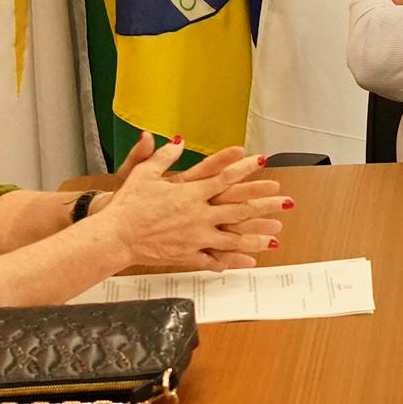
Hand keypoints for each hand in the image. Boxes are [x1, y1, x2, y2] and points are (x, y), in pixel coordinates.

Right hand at [101, 136, 287, 270]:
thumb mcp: (143, 173)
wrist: (115, 236)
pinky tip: (249, 261)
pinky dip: (233, 261)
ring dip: (256, 236)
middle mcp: (198, 214)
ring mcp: (195, 236)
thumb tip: (176, 142)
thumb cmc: (127, 204)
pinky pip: (215, 259)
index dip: (244, 168)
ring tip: (276, 236)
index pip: (224, 178)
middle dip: (265, 205)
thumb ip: (162, 157)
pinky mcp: (188, 254)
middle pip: (238, 208)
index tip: (262, 162)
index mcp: (190, 192)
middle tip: (286, 202)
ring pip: (233, 237)